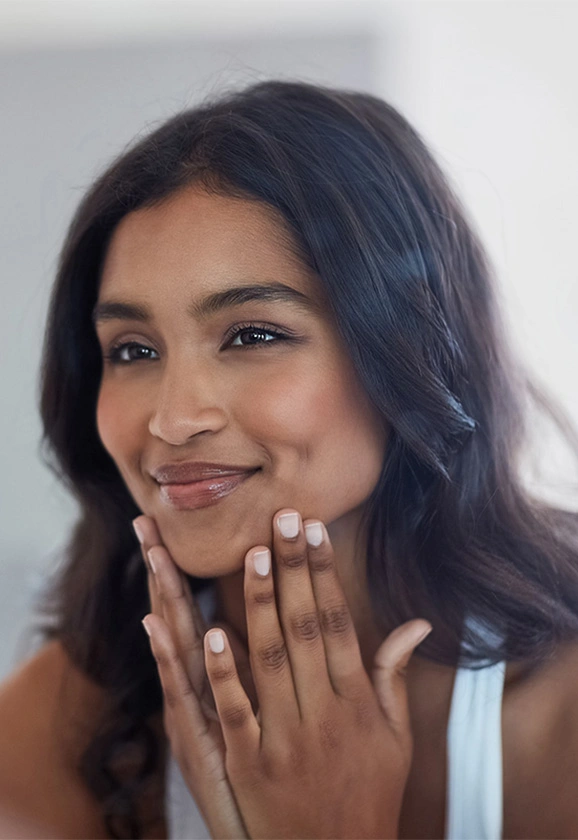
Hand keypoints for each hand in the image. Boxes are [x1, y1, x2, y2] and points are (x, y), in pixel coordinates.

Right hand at [133, 515, 253, 839]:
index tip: (165, 529)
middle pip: (178, 618)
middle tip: (145, 522)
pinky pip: (190, 695)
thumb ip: (259, 669)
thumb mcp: (255, 720)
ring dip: (166, 600)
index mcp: (212, 681)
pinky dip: (177, 663)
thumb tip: (237, 627)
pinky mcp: (199, 745)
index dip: (181, 572)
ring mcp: (194, 716)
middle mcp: (195, 692)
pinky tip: (162, 628)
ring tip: (154, 555)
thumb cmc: (265, 777)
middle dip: (165, 570)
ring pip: (176, 648)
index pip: (196, 612)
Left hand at [140, 509, 431, 839]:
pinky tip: (212, 631)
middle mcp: (325, 714)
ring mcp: (286, 740)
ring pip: (272, 660)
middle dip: (295, 570)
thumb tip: (416, 623)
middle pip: (306, 629)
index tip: (314, 531)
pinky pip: (236, 712)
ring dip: (262, 605)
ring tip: (254, 554)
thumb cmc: (370, 793)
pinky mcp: (250, 766)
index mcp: (358, 701)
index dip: (325, 575)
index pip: (338, 623)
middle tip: (283, 518)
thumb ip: (394, 676)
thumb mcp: (396, 737)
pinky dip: (224, 673)